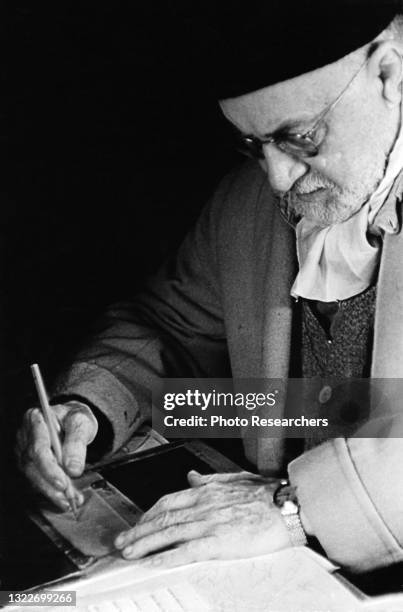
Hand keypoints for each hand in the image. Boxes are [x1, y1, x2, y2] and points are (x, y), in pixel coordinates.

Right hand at [16, 401, 97, 509]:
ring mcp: (22, 451)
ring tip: (70, 501)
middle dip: (50, 484)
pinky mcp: (27, 464)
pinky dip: (51, 493)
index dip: (49, 468)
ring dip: (51, 492)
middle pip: (31, 465)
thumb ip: (77, 442)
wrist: (71, 422)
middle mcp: (24, 436)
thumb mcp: (81, 422)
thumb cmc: (74, 419)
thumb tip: (73, 469)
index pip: (38, 447)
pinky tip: (65, 500)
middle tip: (68, 496)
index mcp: (35, 419)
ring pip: (31, 476)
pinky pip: (36, 481)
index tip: (63, 483)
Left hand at [114, 471, 291, 567]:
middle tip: (122, 542)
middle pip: (162, 517)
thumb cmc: (267, 494)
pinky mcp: (218, 541)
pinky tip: (154, 562)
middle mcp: (202, 505)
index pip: (168, 501)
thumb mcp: (235, 479)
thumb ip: (210, 480)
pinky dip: (166, 556)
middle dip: (138, 530)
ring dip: (144, 544)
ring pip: (168, 533)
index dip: (149, 513)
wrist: (288, 505)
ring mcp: (208, 523)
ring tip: (128, 553)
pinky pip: (186, 551)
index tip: (138, 523)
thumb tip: (192, 477)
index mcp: (206, 491)